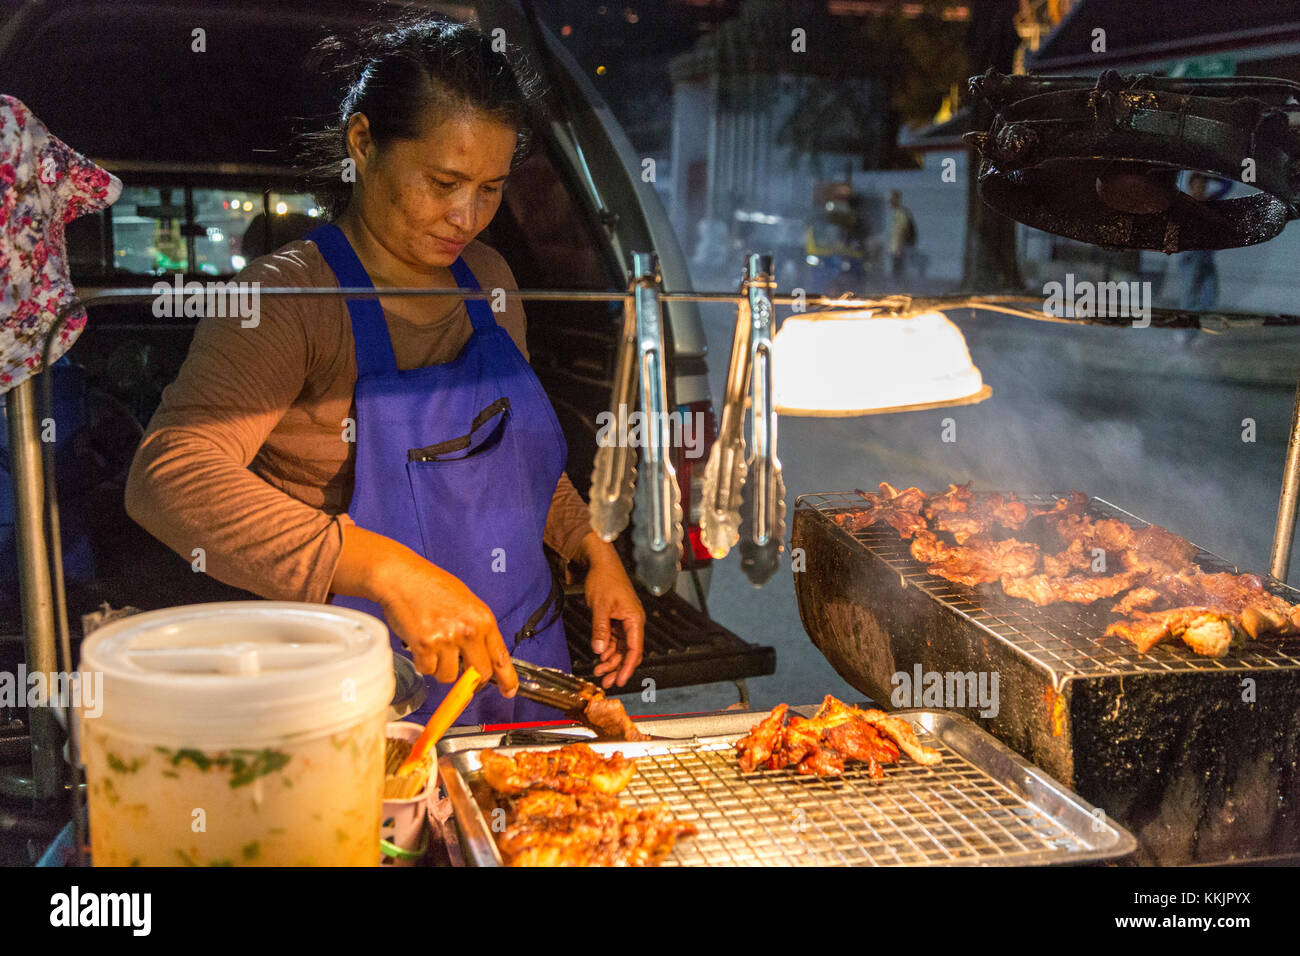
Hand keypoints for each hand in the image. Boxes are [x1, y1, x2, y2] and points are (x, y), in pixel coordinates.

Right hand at [331, 524, 515, 694]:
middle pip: (480, 674)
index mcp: (483, 619)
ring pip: (450, 676)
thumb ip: (478, 629)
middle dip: (471, 680)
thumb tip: (485, 657)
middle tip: (462, 674)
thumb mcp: (467, 603)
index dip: (507, 679)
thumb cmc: (432, 586)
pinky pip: (428, 670)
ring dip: (442, 668)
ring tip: (435, 646)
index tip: (509, 691)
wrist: (402, 578)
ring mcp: (447, 640)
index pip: (501, 656)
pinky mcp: (425, 646)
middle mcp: (468, 631)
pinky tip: (420, 644)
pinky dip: (423, 663)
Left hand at [579, 532, 644, 687]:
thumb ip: (601, 629)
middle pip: (628, 652)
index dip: (627, 668)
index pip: (635, 650)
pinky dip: (607, 650)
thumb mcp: (600, 606)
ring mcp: (625, 622)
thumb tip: (600, 650)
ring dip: (610, 660)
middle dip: (617, 668)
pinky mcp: (616, 620)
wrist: (601, 564)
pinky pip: (614, 640)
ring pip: (621, 648)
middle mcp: (633, 622)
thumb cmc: (605, 580)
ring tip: (598, 672)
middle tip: (606, 682)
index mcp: (635, 619)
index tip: (620, 681)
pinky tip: (599, 658)